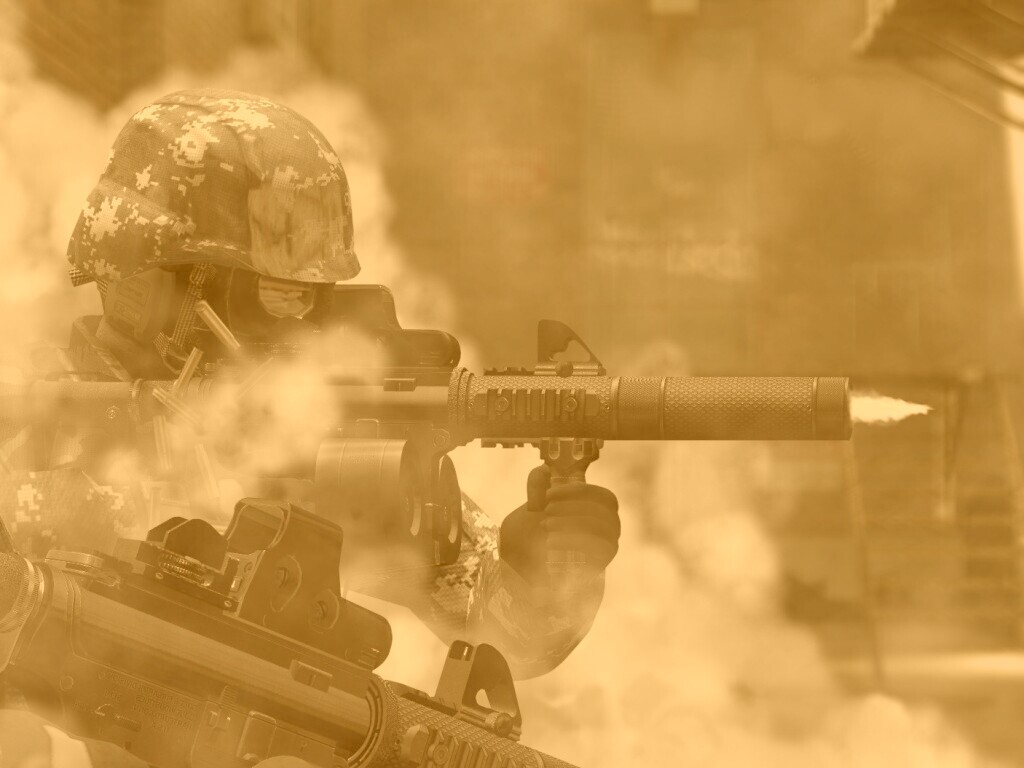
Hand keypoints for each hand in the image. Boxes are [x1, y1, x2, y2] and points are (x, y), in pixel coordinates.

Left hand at [499, 464, 619, 585]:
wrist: (535, 554)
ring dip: (570, 525)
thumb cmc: (543, 519)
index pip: (605, 498)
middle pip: (602, 514)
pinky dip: (570, 543)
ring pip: (599, 534)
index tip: (550, 494)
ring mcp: (608, 548)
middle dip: (572, 508)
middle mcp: (612, 527)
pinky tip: (550, 541)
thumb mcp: (540, 494)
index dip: (579, 492)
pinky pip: (593, 555)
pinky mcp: (598, 566)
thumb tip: (547, 475)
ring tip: (546, 525)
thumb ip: (540, 478)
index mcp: (605, 509)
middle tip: (547, 510)